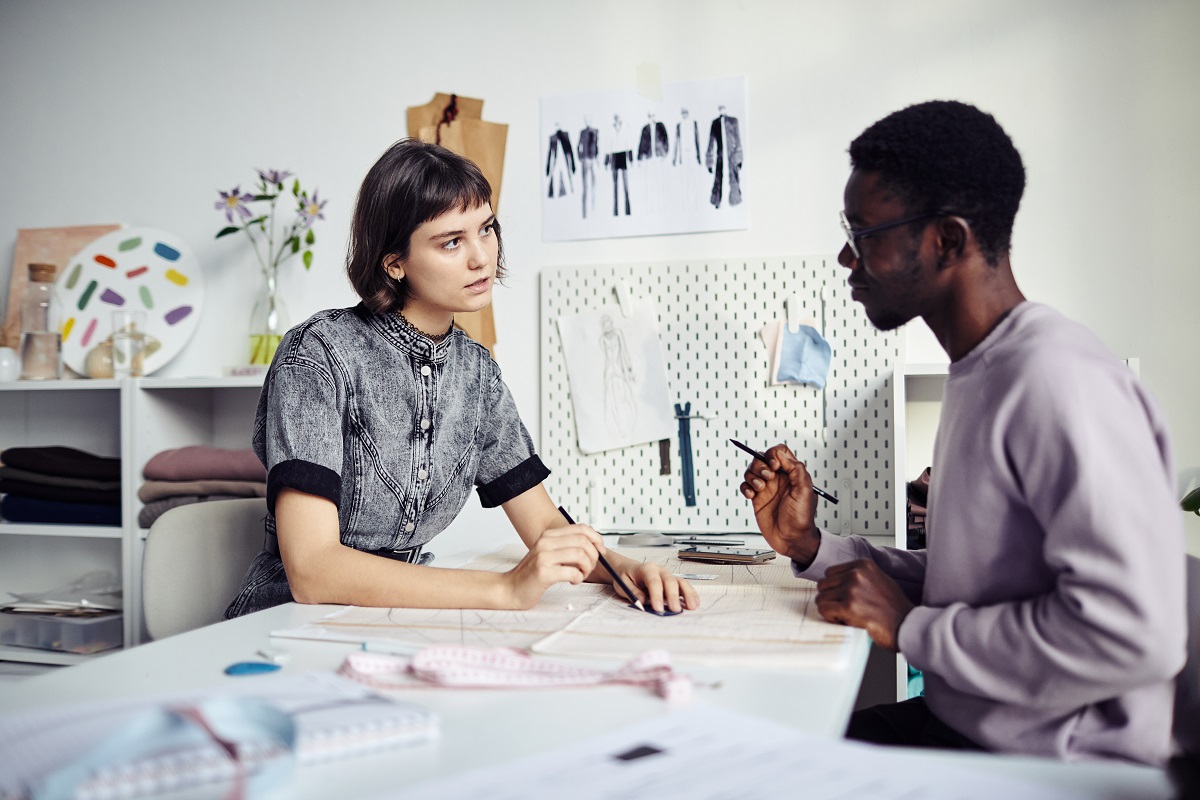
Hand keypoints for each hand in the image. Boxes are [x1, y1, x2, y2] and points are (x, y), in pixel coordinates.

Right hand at [505, 524, 602, 609]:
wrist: (509, 589)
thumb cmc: (531, 574)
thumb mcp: (548, 554)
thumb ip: (565, 547)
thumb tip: (593, 546)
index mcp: (548, 536)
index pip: (581, 528)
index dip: (596, 539)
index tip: (600, 551)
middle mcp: (545, 542)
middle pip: (583, 541)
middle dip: (593, 556)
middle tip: (588, 568)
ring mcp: (543, 557)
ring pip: (580, 555)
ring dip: (587, 568)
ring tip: (580, 575)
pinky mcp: (543, 573)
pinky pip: (572, 572)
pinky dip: (578, 578)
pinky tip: (572, 581)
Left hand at [614, 561, 699, 614]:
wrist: (628, 569)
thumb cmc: (626, 576)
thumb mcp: (623, 583)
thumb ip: (632, 592)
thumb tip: (643, 602)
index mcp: (646, 569)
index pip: (653, 581)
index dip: (656, 595)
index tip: (657, 608)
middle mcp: (660, 570)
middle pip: (670, 581)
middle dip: (673, 596)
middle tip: (674, 610)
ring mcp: (668, 575)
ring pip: (680, 582)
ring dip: (687, 594)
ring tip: (692, 607)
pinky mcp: (673, 582)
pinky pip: (684, 586)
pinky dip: (690, 594)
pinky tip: (695, 603)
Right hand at [739, 444, 819, 566]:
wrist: (791, 539)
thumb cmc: (802, 518)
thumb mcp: (805, 491)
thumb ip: (796, 469)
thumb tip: (781, 455)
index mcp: (792, 474)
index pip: (780, 452)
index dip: (774, 454)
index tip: (775, 466)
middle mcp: (778, 479)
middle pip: (762, 458)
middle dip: (761, 465)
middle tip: (768, 477)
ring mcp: (766, 488)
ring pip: (751, 470)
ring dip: (752, 476)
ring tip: (760, 488)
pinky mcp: (756, 498)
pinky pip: (745, 485)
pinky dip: (745, 488)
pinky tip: (751, 496)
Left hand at [815, 559, 913, 651]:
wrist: (907, 625)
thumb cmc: (894, 608)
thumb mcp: (878, 580)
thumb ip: (858, 577)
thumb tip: (836, 582)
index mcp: (863, 565)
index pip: (830, 573)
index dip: (834, 588)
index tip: (843, 598)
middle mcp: (856, 574)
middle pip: (823, 584)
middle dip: (830, 598)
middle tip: (843, 609)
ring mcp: (852, 589)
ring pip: (821, 598)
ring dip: (831, 610)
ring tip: (847, 616)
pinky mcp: (848, 607)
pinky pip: (824, 610)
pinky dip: (831, 618)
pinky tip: (845, 621)